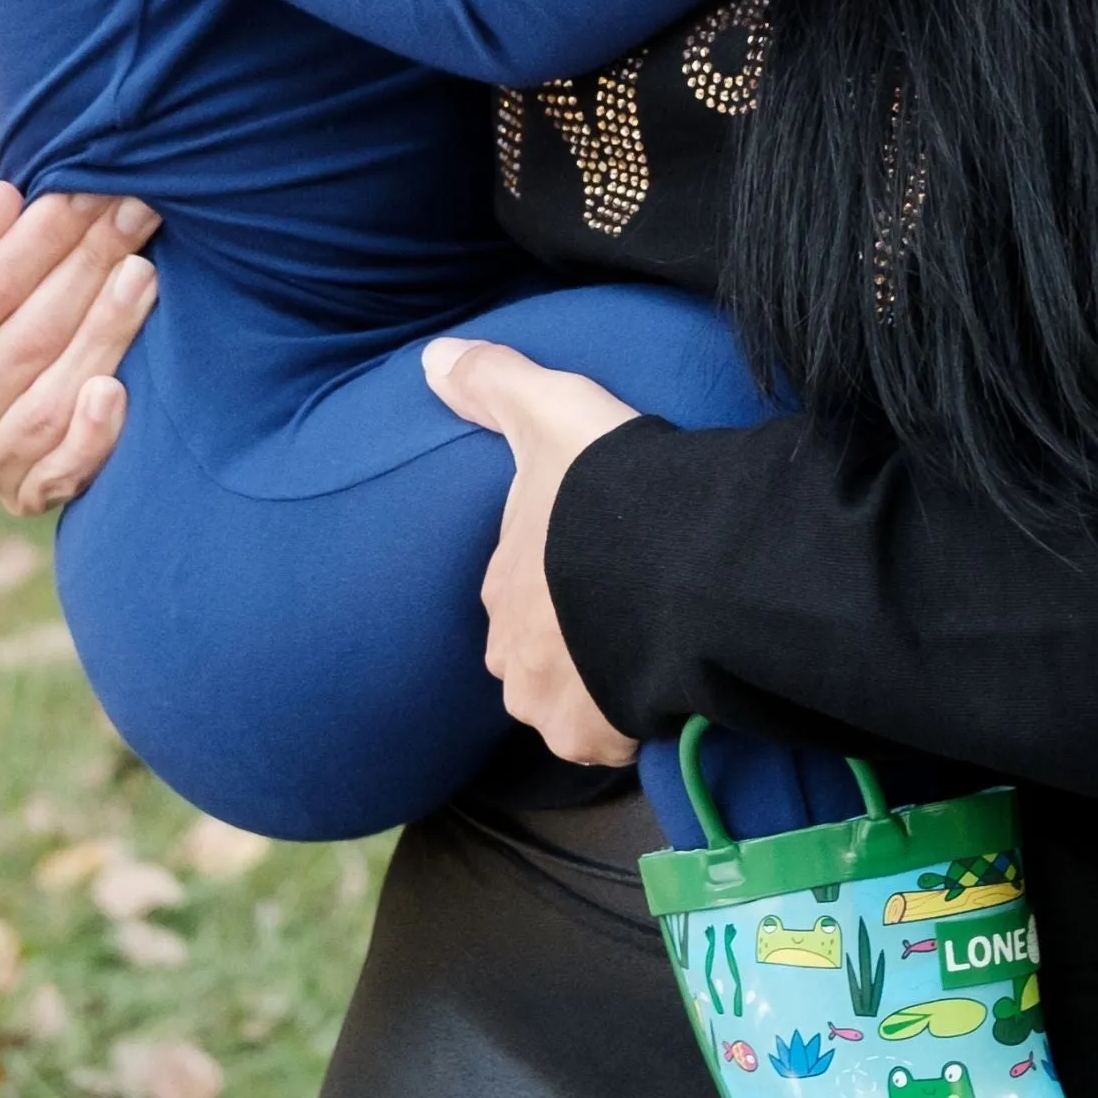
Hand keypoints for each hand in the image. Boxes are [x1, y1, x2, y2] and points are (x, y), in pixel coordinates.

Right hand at [0, 178, 160, 512]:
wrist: (0, 356)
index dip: (44, 237)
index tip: (94, 190)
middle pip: (29, 339)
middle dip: (89, 269)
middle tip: (137, 215)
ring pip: (51, 401)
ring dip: (105, 335)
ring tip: (144, 275)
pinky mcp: (28, 493)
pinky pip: (63, 472)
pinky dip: (92, 436)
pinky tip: (118, 390)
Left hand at [422, 335, 642, 767]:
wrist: (669, 564)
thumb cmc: (603, 487)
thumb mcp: (546, 411)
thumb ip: (492, 381)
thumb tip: (428, 356)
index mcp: (502, 587)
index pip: (518, 596)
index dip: (555, 585)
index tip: (594, 571)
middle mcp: (514, 656)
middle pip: (539, 659)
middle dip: (570, 647)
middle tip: (624, 614)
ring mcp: (554, 705)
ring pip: (571, 705)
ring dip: (599, 690)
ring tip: (648, 653)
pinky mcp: (599, 739)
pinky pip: (612, 740)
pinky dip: (634, 723)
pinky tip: (665, 690)